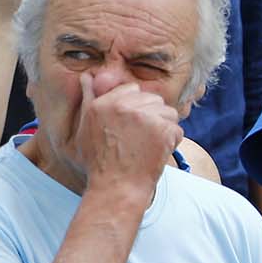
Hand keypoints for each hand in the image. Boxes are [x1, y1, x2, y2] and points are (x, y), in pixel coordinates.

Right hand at [73, 76, 182, 197]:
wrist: (117, 186)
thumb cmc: (100, 161)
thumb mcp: (85, 128)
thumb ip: (89, 98)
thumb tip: (87, 76)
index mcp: (103, 103)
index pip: (132, 88)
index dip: (135, 107)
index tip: (130, 125)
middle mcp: (123, 106)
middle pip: (152, 98)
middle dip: (151, 116)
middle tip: (138, 138)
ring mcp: (145, 116)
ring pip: (167, 111)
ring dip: (163, 127)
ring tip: (147, 145)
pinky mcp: (163, 129)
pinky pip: (176, 128)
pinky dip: (171, 141)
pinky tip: (155, 152)